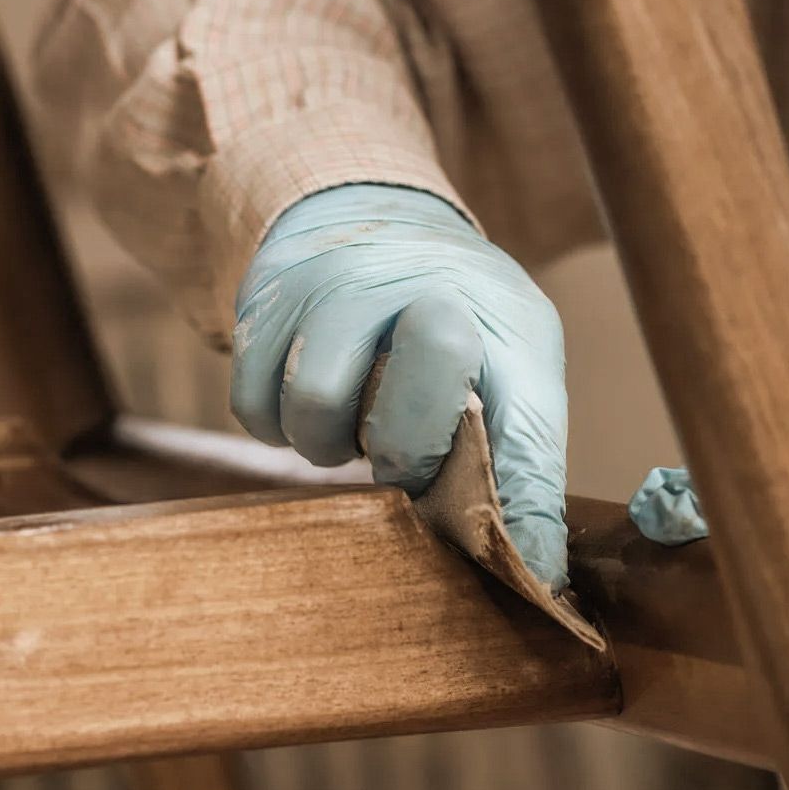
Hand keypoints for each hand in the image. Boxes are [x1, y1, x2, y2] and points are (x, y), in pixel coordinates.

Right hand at [234, 184, 569, 587]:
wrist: (369, 211)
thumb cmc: (454, 315)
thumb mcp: (512, 366)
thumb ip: (521, 465)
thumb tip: (535, 578)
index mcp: (505, 317)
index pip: (522, 431)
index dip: (516, 515)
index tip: (502, 563)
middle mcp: (423, 286)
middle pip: (402, 421)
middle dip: (398, 458)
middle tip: (398, 449)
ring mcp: (338, 283)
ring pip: (313, 410)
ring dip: (327, 443)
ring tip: (350, 415)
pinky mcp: (268, 294)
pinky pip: (253, 407)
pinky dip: (275, 424)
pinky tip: (309, 396)